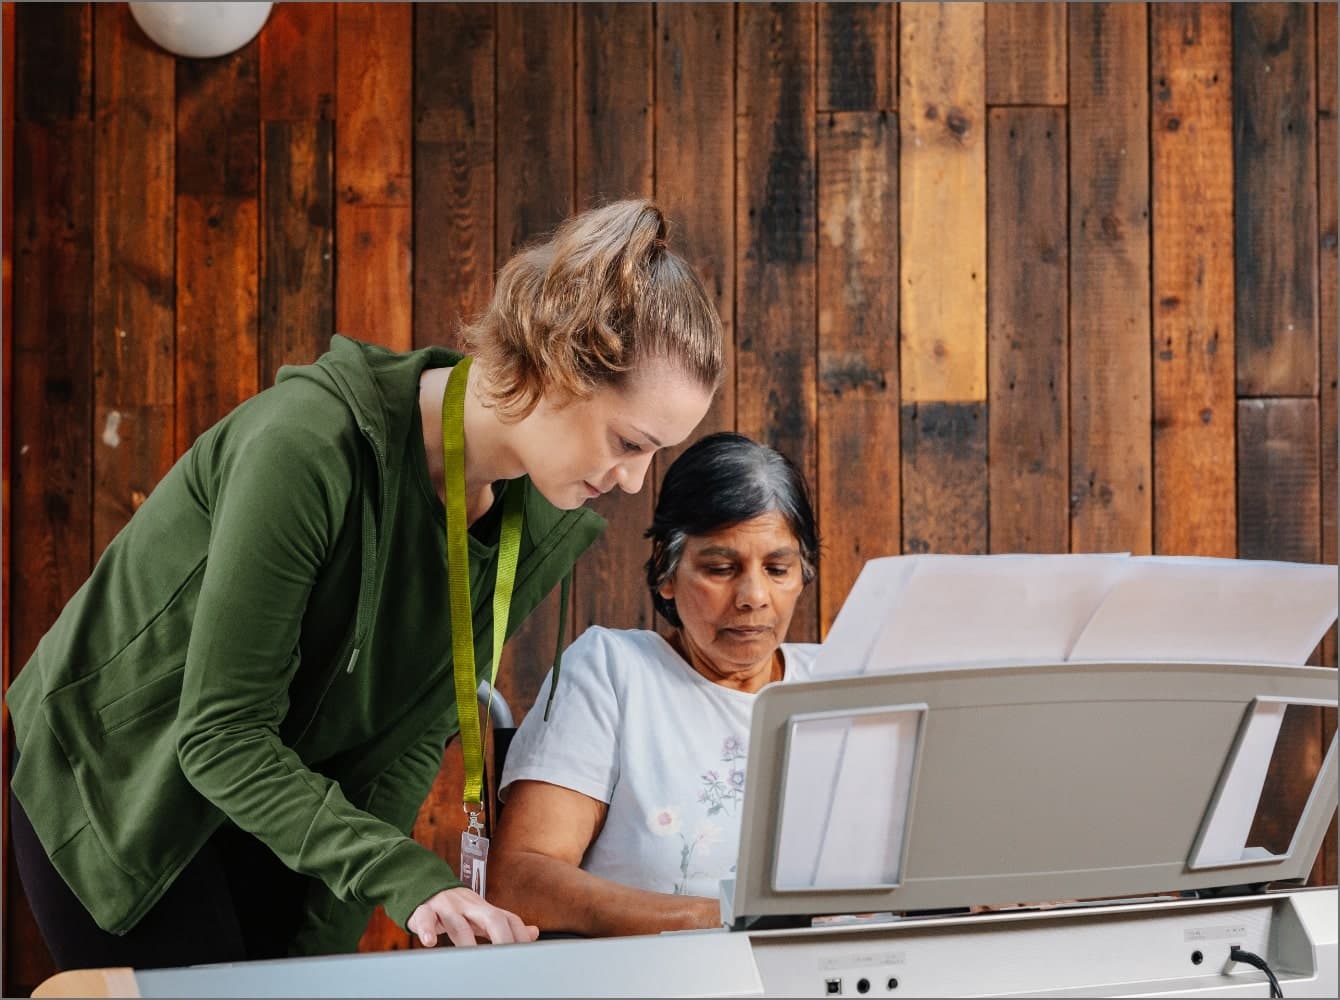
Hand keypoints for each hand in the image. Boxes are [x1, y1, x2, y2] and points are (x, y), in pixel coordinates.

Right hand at [407, 886, 538, 946]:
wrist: (425, 885)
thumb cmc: (457, 907)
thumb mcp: (482, 914)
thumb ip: (506, 925)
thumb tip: (534, 932)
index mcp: (485, 909)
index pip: (508, 919)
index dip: (519, 936)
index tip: (524, 956)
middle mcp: (469, 905)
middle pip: (491, 917)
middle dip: (501, 938)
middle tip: (504, 960)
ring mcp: (447, 906)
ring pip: (458, 921)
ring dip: (466, 941)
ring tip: (472, 958)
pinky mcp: (424, 910)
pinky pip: (425, 918)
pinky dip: (426, 930)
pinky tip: (430, 942)